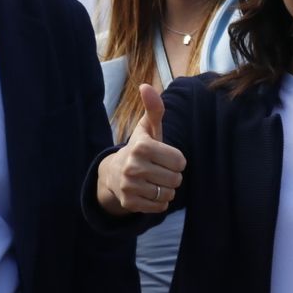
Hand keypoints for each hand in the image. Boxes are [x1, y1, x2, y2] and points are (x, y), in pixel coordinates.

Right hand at [97, 84, 186, 216]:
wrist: (114, 174)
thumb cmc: (140, 149)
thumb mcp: (148, 129)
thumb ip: (153, 109)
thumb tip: (145, 86)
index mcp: (141, 147)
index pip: (179, 161)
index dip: (177, 160)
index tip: (165, 157)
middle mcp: (133, 167)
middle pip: (175, 179)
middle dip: (172, 175)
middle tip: (160, 170)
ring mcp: (130, 186)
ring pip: (168, 194)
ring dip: (166, 189)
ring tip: (155, 181)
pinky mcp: (129, 203)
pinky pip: (159, 207)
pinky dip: (160, 202)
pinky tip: (150, 192)